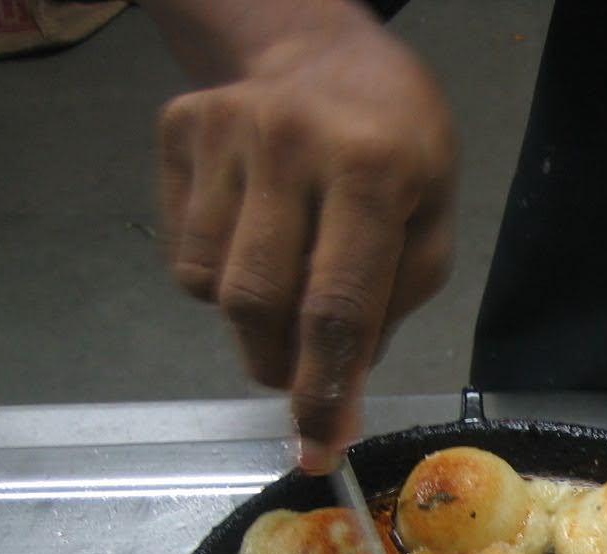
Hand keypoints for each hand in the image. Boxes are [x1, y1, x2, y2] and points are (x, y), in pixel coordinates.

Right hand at [157, 14, 456, 470]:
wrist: (326, 51)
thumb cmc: (399, 150)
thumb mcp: (428, 225)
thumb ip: (388, 312)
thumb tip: (337, 405)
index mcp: (372, 169)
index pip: (337, 306)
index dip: (324, 390)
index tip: (317, 449)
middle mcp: (290, 144)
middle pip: (259, 303)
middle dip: (279, 365)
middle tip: (300, 377)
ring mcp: (225, 131)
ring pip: (210, 284)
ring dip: (249, 320)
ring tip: (287, 282)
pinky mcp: (178, 129)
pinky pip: (183, 250)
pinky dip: (216, 274)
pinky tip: (255, 236)